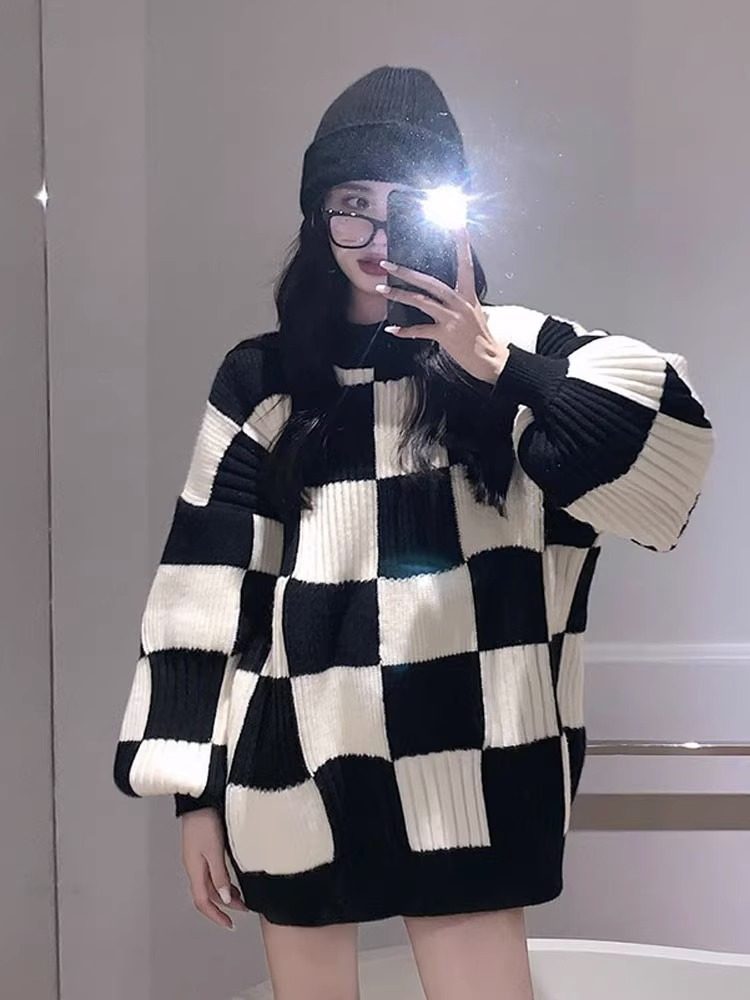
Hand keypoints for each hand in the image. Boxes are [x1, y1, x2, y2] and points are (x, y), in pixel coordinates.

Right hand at [180, 807, 247, 929]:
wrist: (200, 798)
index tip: (229, 924)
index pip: (202, 901)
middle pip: (208, 893)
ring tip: (242, 896)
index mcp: (194, 869)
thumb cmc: (205, 821)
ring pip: (211, 883)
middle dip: (224, 905)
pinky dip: (223, 879)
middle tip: (243, 909)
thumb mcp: (214, 851)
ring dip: (225, 892)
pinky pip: (213, 871)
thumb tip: (224, 899)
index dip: (215, 916)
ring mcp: (198, 857)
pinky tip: (234, 877)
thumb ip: (219, 875)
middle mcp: (194, 866)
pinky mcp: (204, 847)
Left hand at [376, 226, 509, 383]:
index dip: (461, 242)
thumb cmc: (481, 337)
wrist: (489, 360)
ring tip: (381, 289)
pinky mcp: (445, 334)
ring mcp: (452, 318)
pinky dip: (404, 331)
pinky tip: (392, 329)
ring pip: (421, 301)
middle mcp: (460, 302)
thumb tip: (449, 297)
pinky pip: (420, 330)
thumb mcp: (476, 312)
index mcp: (468, 294)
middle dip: (406, 272)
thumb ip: (462, 301)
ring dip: (398, 295)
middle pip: (430, 281)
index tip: (457, 222)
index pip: (465, 263)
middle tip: (387, 264)